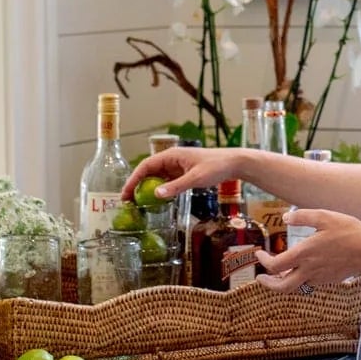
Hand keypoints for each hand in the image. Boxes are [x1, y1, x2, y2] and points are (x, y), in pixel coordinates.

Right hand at [121, 145, 240, 200]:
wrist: (234, 163)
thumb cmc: (216, 167)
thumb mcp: (195, 178)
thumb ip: (176, 187)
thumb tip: (156, 195)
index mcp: (171, 155)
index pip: (146, 166)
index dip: (133, 179)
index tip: (126, 193)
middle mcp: (172, 159)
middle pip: (148, 172)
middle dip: (137, 186)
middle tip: (128, 202)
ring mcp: (177, 166)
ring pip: (157, 178)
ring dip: (147, 189)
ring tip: (138, 204)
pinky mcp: (184, 173)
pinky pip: (167, 182)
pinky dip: (160, 191)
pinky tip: (156, 202)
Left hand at [255, 209, 360, 290]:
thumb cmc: (350, 231)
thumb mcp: (325, 216)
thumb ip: (302, 217)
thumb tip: (285, 218)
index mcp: (305, 254)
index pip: (275, 265)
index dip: (263, 261)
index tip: (259, 254)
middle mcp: (310, 269)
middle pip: (282, 287)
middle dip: (268, 284)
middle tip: (260, 277)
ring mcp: (320, 277)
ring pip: (295, 287)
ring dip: (283, 281)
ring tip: (278, 272)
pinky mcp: (329, 280)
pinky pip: (308, 283)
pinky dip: (299, 279)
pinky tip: (301, 268)